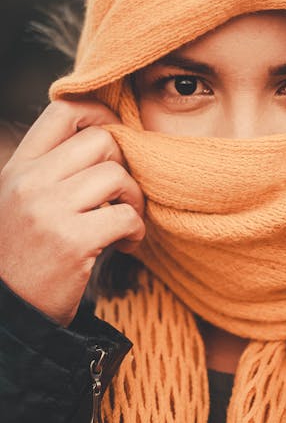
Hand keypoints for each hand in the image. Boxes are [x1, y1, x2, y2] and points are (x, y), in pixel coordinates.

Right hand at [0, 99, 145, 325]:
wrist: (10, 313)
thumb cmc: (26, 255)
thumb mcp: (24, 201)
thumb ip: (55, 169)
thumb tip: (110, 136)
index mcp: (19, 167)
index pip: (65, 110)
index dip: (102, 115)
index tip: (117, 141)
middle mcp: (30, 182)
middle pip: (101, 139)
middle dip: (125, 165)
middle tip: (123, 195)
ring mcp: (49, 211)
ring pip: (117, 175)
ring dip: (134, 200)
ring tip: (126, 221)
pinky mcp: (71, 242)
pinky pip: (126, 216)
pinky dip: (136, 231)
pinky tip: (126, 244)